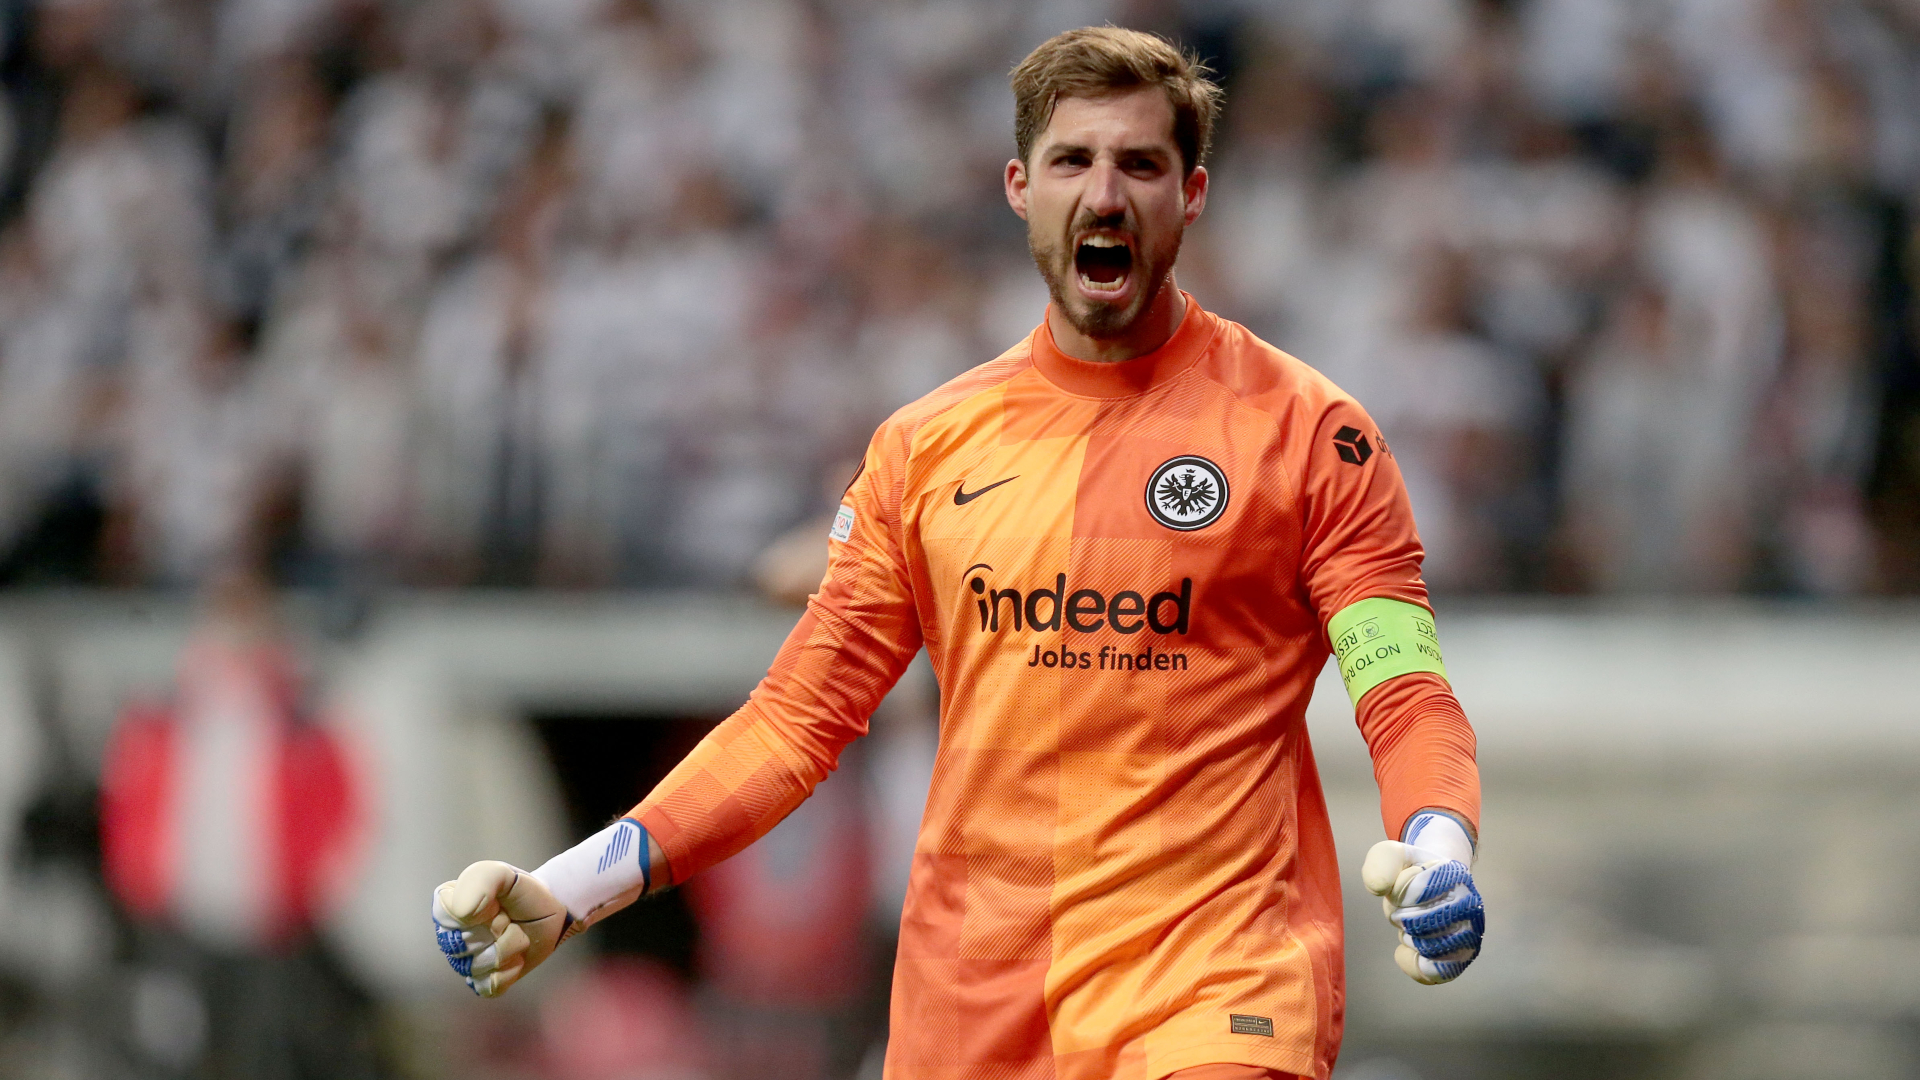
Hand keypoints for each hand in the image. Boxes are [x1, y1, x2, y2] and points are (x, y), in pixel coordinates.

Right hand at [431, 861, 568, 996]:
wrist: (549, 913)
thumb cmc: (522, 892)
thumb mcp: (503, 873)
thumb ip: (481, 880)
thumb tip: (463, 913)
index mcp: (447, 907)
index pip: (448, 917)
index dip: (480, 911)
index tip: (496, 904)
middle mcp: (449, 937)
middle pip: (464, 946)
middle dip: (499, 931)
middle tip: (509, 919)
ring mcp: (464, 962)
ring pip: (477, 968)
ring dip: (508, 950)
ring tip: (515, 934)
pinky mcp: (482, 981)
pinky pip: (488, 986)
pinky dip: (509, 972)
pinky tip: (517, 957)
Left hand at [1362, 812, 1482, 984]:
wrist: (1441, 883)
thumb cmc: (1414, 871)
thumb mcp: (1393, 855)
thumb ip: (1381, 862)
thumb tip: (1379, 888)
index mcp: (1454, 876)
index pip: (1406, 895)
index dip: (1397, 892)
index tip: (1409, 882)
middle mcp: (1469, 906)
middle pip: (1412, 924)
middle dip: (1402, 915)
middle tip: (1412, 905)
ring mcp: (1470, 934)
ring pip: (1422, 948)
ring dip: (1409, 936)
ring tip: (1418, 922)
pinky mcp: (1463, 958)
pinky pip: (1430, 972)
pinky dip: (1413, 962)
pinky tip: (1413, 947)